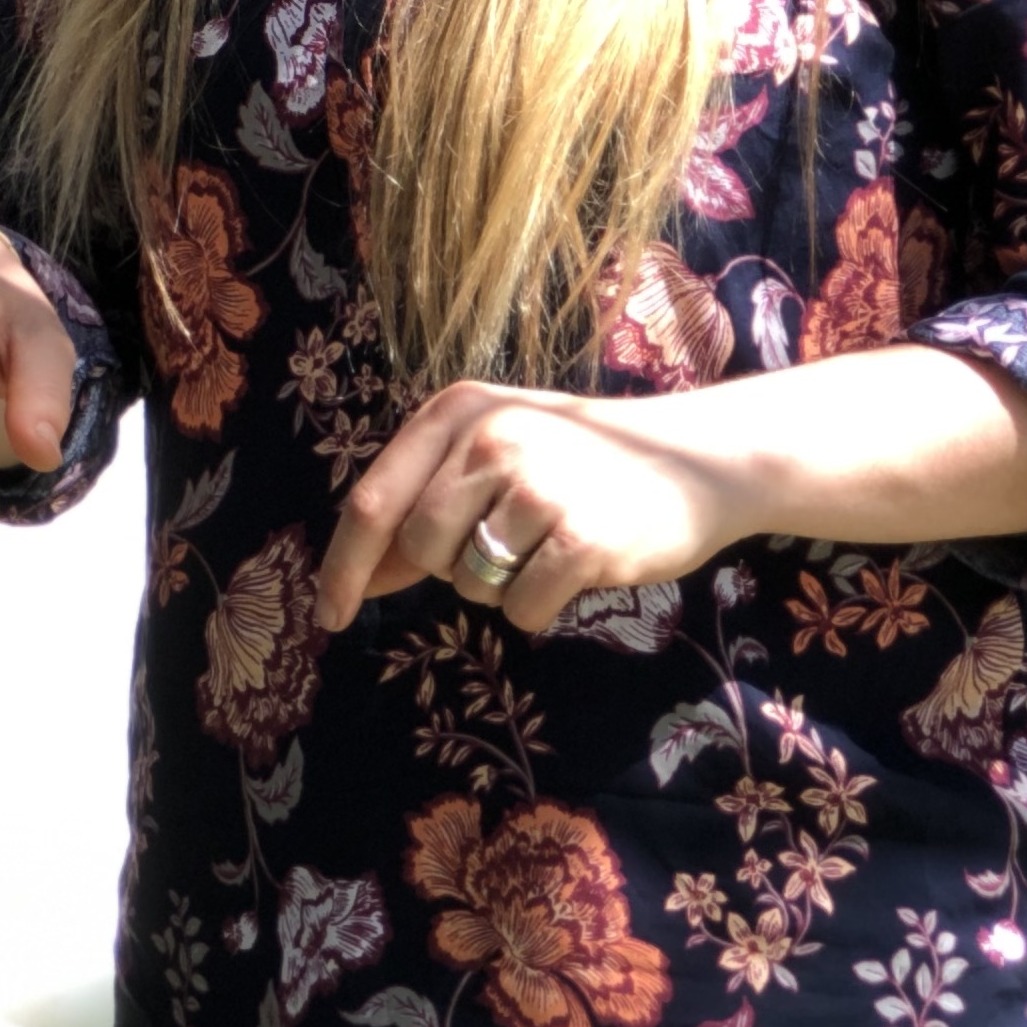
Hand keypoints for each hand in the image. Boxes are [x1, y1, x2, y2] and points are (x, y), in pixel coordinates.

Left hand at [315, 380, 742, 635]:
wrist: (699, 459)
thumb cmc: (581, 459)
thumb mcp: (495, 453)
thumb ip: (425, 502)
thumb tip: (360, 575)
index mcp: (456, 411)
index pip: (372, 501)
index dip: (342, 567)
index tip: (327, 615)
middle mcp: (490, 440)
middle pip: (419, 549)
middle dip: (450, 566)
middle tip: (508, 541)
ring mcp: (536, 487)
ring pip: (469, 582)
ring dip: (501, 583)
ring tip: (550, 541)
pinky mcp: (581, 539)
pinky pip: (521, 609)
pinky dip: (540, 605)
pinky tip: (577, 566)